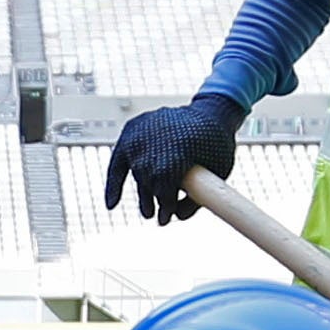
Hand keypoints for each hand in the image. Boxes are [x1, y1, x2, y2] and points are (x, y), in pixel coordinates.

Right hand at [101, 96, 247, 220]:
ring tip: (148, 210)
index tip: (166, 218)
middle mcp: (157, 137)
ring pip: (136, 172)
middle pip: (148, 178)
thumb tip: (175, 217)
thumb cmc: (216, 145)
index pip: (164, 183)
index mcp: (180, 145)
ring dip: (142, 194)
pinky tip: (112, 204)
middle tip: (158, 217)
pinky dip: (114, 184)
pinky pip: (117, 161)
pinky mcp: (132, 130)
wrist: (210, 111)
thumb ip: (198, 196)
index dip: (164, 204)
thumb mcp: (218, 171)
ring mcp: (142, 132)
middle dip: (152, 201)